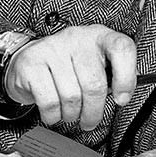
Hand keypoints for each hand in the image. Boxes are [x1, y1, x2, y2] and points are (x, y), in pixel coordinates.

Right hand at [4, 25, 136, 130]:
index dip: (126, 78)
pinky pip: (49, 102)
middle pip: (94, 84)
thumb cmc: (68, 65)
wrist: (30, 60)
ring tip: (70, 113)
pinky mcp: (31, 63)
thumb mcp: (95, 63)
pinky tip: (54, 111)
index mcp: (99, 36)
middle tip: (90, 120)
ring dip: (72, 115)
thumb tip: (124, 96)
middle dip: (93, 112)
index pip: (122, 48)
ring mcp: (52, 48)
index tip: (121, 99)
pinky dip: (53, 115)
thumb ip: (113, 75)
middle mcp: (77, 38)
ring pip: (71, 97)